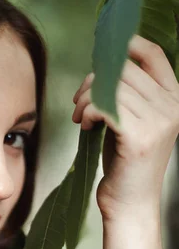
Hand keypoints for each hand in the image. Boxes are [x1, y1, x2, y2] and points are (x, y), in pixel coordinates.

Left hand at [72, 35, 178, 218]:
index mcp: (175, 100)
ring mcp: (157, 122)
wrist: (131, 203)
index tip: (103, 51)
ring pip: (108, 87)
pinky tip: (85, 125)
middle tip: (80, 101)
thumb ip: (128, 93)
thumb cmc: (126, 161)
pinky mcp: (138, 138)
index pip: (155, 56)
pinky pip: (103, 106)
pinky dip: (87, 111)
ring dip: (85, 99)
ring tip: (80, 116)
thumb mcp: (135, 120)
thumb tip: (101, 65)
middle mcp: (171, 107)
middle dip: (92, 81)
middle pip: (122, 70)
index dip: (127, 45)